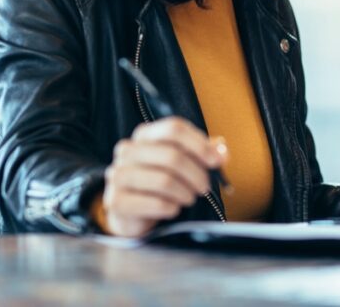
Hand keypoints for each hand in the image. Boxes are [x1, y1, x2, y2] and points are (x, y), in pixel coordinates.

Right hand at [102, 117, 227, 237]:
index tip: (217, 161)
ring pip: (164, 180)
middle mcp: (127, 150)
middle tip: (205, 187)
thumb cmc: (160, 182)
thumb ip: (203, 153)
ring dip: (185, 192)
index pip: (174, 128)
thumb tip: (222, 153)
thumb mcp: (182, 162)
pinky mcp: (116, 200)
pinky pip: (155, 203)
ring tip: (189, 198)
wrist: (131, 213)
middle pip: (172, 156)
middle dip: (196, 174)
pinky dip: (171, 207)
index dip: (199, 144)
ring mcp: (118, 174)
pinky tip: (172, 208)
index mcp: (144, 134)